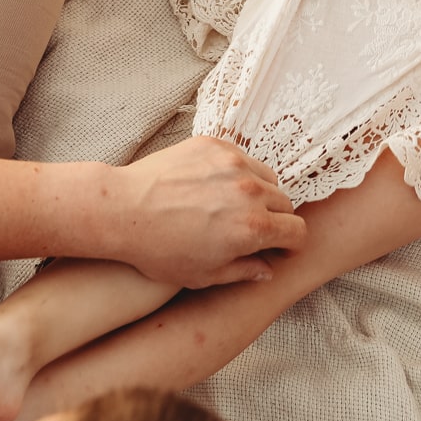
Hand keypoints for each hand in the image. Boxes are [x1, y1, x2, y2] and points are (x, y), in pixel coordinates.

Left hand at [107, 137, 307, 286]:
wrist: (122, 210)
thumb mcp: (204, 275)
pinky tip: (214, 186)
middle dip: (276, 219)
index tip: (280, 246)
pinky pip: (242, 158)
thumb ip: (244, 271)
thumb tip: (267, 270)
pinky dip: (237, 172)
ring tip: (234, 205)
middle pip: (285, 203)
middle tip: (254, 228)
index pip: (297, 231)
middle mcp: (250, 192)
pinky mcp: (215, 145)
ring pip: (267, 177)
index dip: (291, 243)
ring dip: (260, 192)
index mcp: (253, 228)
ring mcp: (233, 164)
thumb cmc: (158, 250)